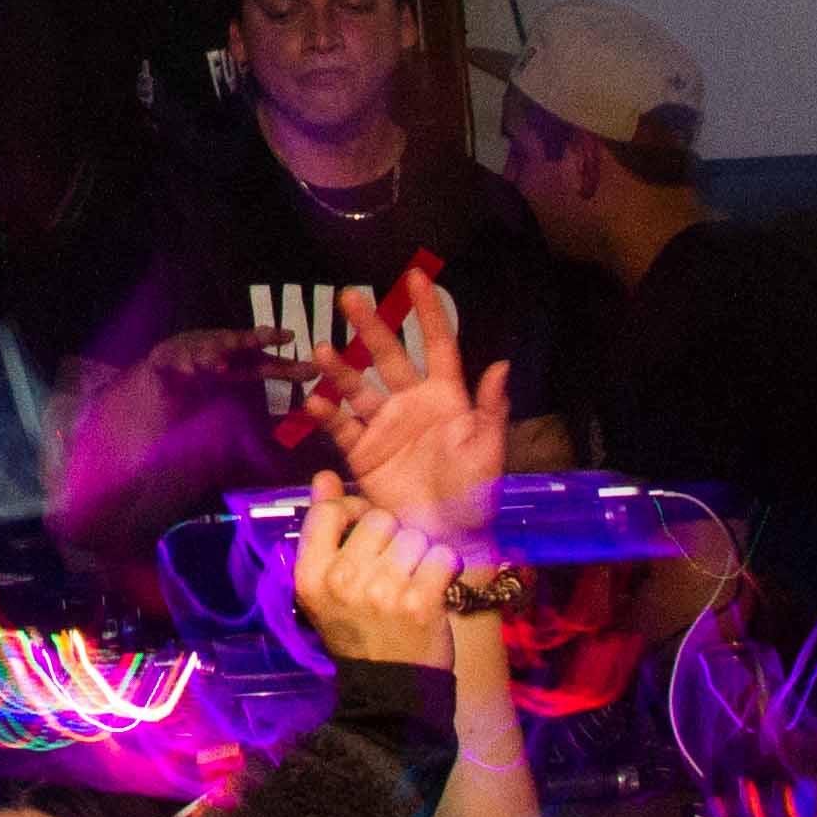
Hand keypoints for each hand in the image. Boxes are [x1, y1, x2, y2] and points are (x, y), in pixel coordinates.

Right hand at [139, 325, 298, 389]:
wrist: (167, 365)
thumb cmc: (216, 363)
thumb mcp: (249, 368)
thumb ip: (281, 370)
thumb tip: (318, 371)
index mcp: (239, 352)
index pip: (262, 350)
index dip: (275, 344)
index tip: (291, 337)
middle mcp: (217, 347)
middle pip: (234, 342)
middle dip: (248, 340)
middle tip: (266, 337)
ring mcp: (191, 351)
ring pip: (202, 353)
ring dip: (211, 357)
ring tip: (219, 366)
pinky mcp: (166, 361)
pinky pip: (171, 363)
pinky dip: (179, 366)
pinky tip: (187, 372)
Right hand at [288, 476, 459, 670]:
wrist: (390, 688)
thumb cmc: (358, 630)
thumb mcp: (326, 586)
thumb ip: (323, 528)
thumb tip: (325, 477)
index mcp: (309, 576)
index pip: (329, 512)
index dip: (352, 512)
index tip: (364, 533)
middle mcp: (341, 581)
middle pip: (378, 518)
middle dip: (391, 538)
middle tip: (391, 569)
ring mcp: (381, 591)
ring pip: (413, 535)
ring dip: (419, 555)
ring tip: (413, 581)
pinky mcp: (420, 601)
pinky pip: (442, 555)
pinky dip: (446, 569)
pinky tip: (436, 587)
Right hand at [299, 276, 505, 539]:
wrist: (445, 539)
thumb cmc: (474, 496)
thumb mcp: (489, 453)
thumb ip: (491, 410)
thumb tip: (501, 365)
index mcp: (447, 398)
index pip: (438, 345)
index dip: (428, 311)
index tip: (415, 276)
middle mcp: (412, 404)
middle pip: (389, 356)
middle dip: (371, 326)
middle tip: (349, 297)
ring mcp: (384, 426)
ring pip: (358, 387)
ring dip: (340, 368)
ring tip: (321, 347)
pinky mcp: (363, 453)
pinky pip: (342, 428)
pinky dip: (327, 414)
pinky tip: (315, 401)